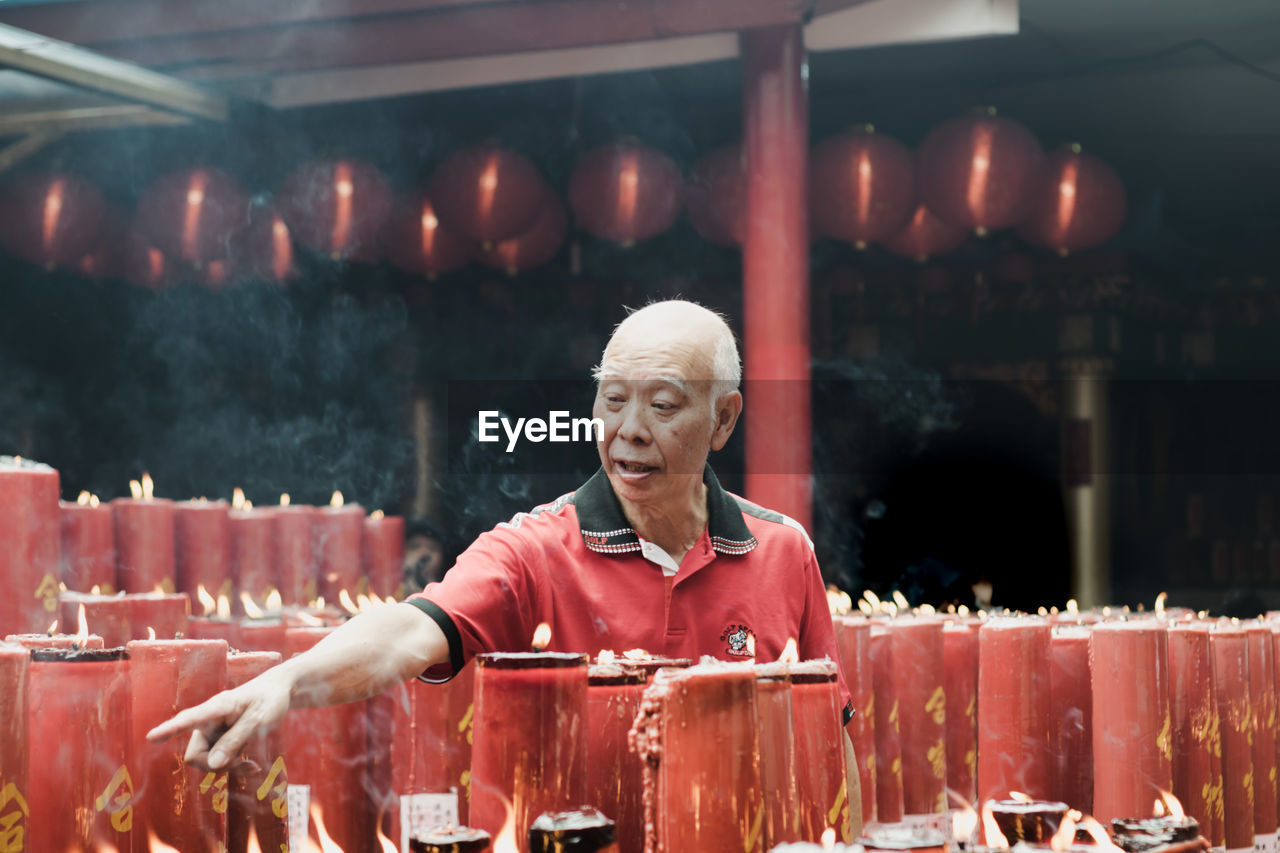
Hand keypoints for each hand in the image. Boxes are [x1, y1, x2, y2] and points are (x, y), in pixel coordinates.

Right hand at [145, 673, 291, 771]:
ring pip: (206, 760)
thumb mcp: (259, 721)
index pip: (188, 719)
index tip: (151, 737)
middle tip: (243, 764)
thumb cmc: (269, 700)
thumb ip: (235, 740)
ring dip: (226, 767)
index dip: (169, 729)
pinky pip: (216, 759)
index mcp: (217, 708)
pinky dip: (232, 765)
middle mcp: (209, 720)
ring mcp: (213, 730)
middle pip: (195, 753)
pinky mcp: (220, 738)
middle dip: (215, 766)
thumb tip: (212, 763)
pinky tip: (250, 765)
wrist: (278, 691)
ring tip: (251, 765)